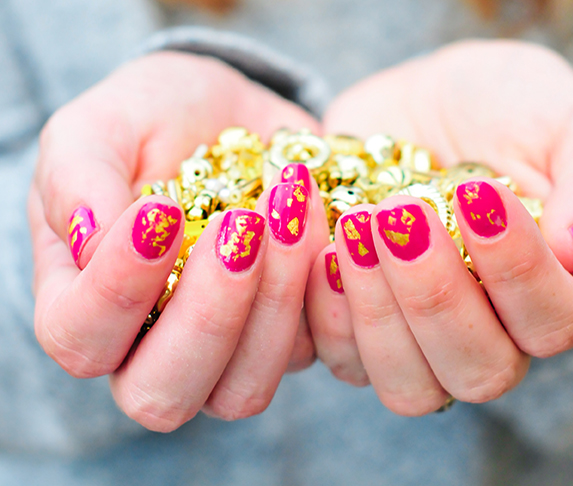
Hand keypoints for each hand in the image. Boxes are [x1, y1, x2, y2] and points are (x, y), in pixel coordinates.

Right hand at [29, 51, 327, 430]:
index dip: (118, 289)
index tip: (159, 210)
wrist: (232, 115)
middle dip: (208, 314)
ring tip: (289, 206)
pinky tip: (330, 221)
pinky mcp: (291, 337)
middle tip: (238, 224)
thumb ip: (76, 177)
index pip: (80, 337)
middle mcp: (151, 347)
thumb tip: (89, 239)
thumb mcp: (102, 126)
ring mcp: (227, 354)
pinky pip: (315, 351)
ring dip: (277, 300)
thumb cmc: (153, 122)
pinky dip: (325, 289)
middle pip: (164, 395)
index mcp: (85, 305)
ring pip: (245, 389)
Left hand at [305, 40, 572, 414]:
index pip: (553, 322)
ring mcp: (419, 341)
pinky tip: (325, 247)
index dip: (517, 270)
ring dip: (376, 310)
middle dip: (435, 297)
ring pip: (406, 385)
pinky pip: (342, 358)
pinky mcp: (360, 328)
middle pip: (476, 371)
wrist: (420, 106)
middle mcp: (490, 334)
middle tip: (402, 213)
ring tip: (357, 225)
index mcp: (556, 294)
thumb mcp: (567, 120)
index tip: (477, 194)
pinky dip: (326, 309)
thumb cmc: (504, 112)